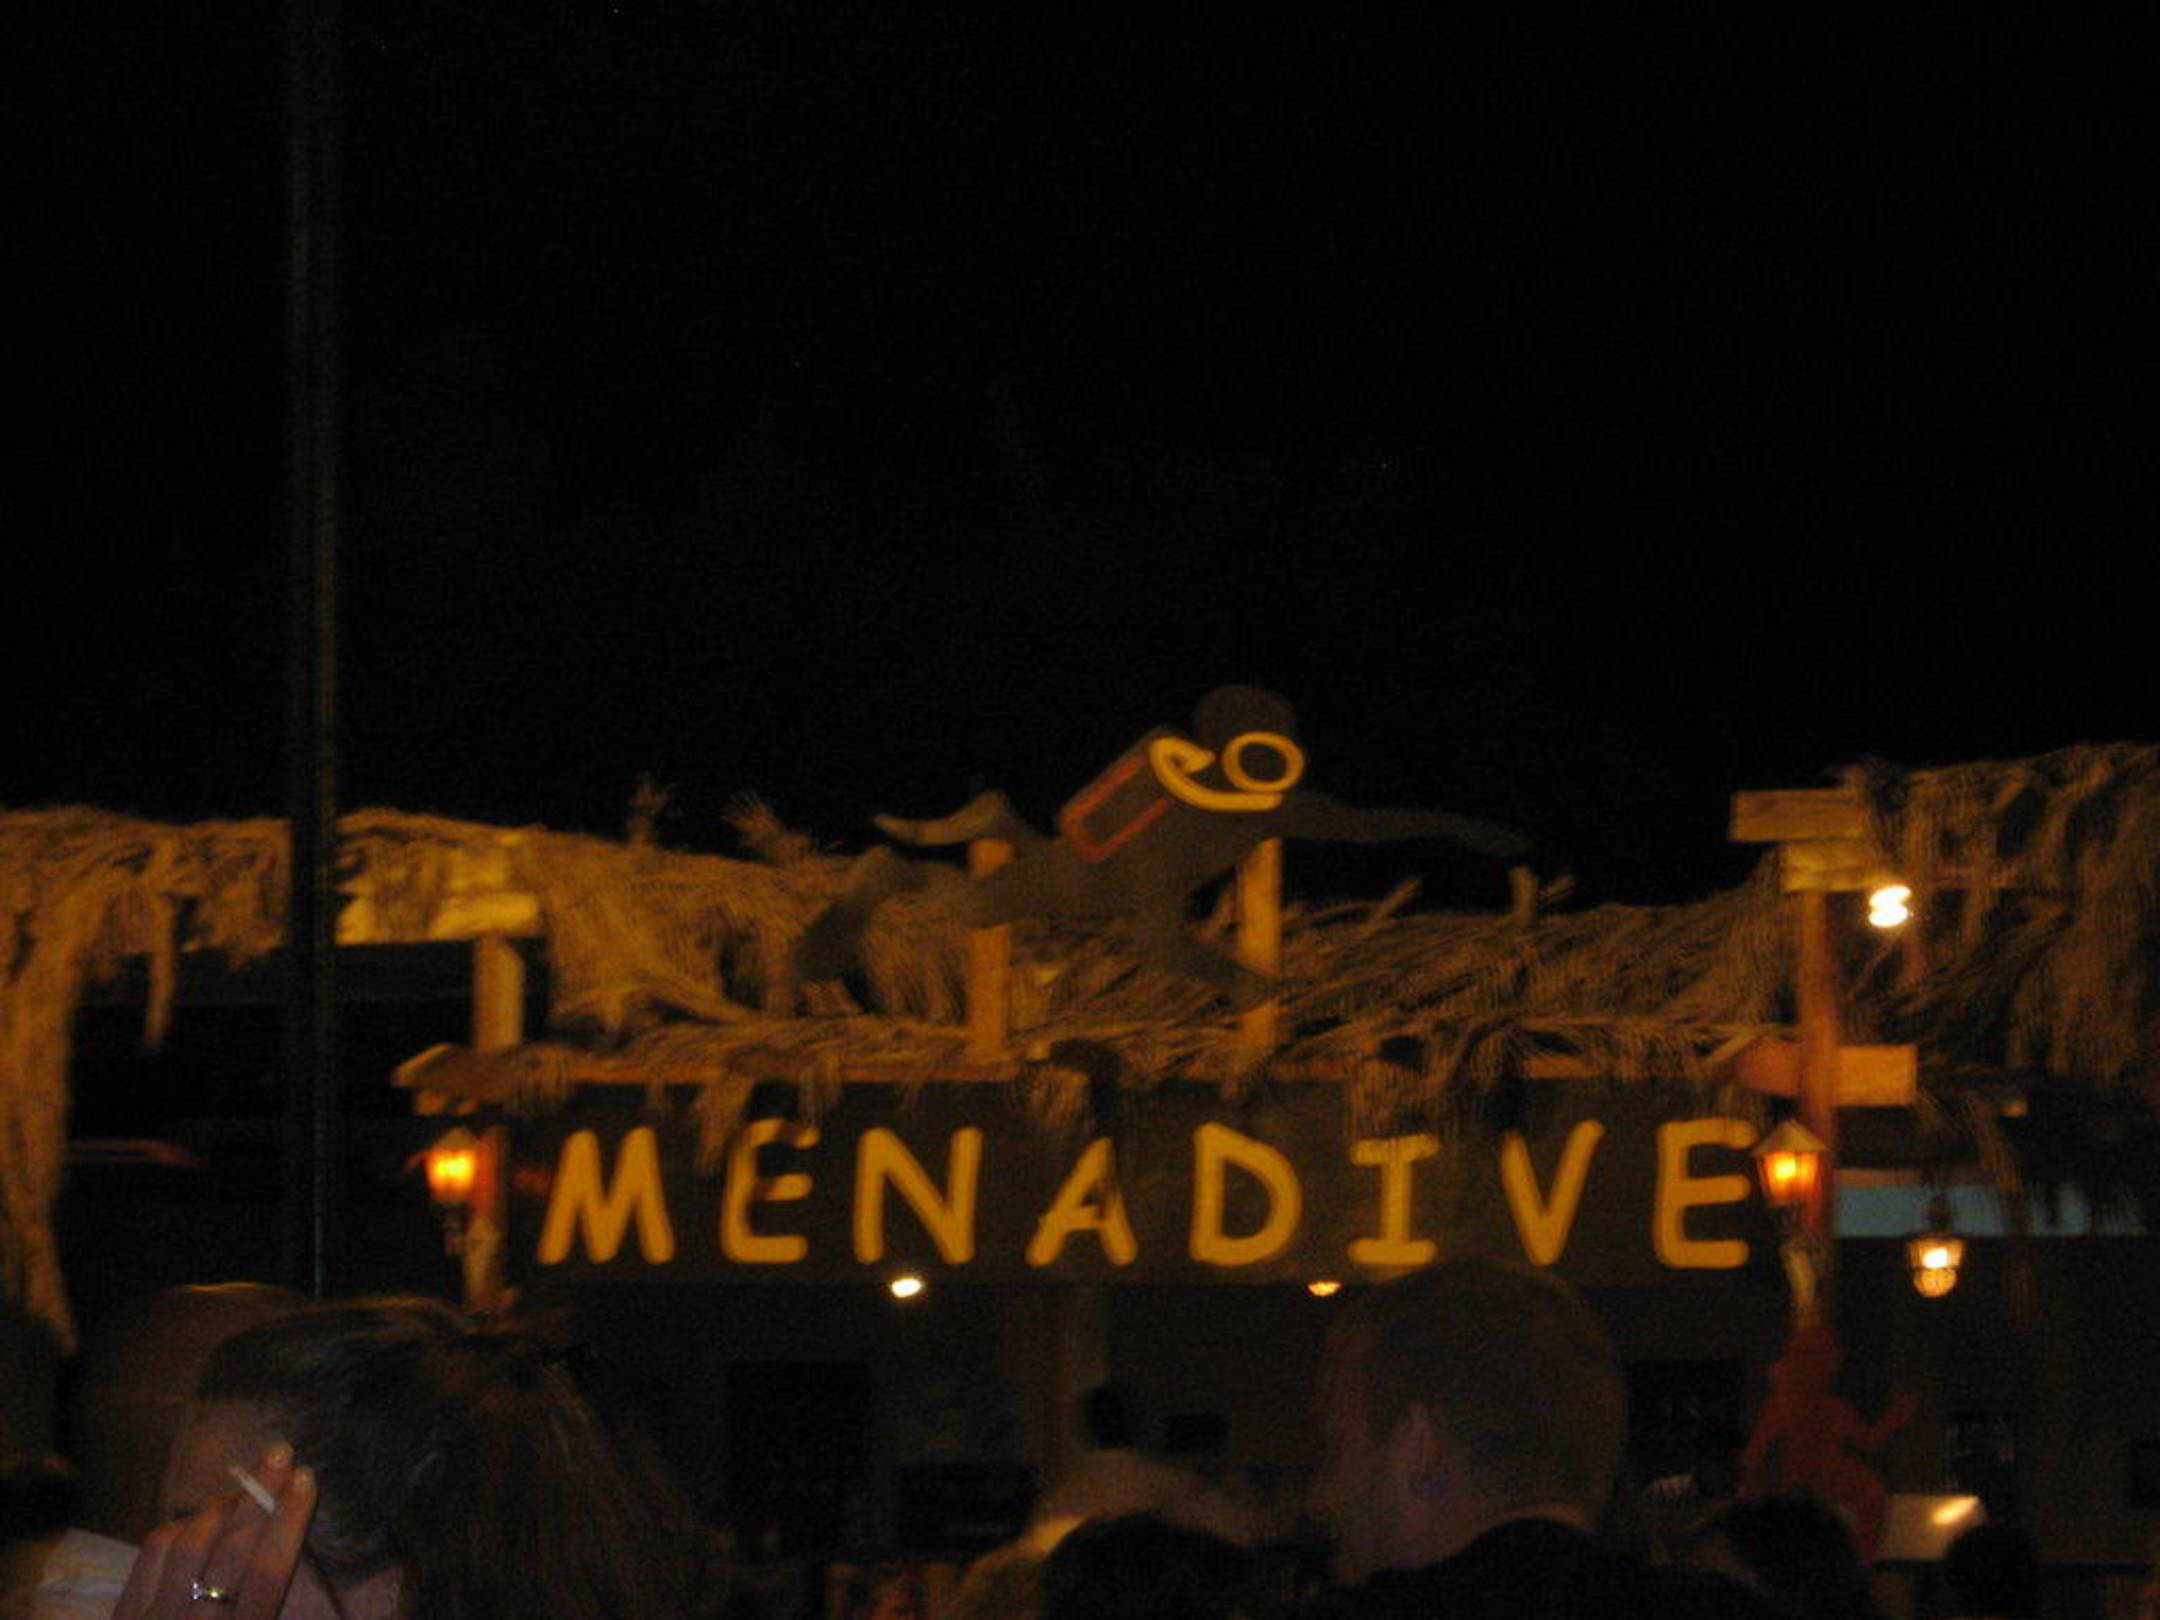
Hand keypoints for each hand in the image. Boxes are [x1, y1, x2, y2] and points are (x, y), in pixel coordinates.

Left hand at [115, 1443, 317, 1619]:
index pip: (269, 1571)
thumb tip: (316, 1577)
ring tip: (244, 1481)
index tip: (307, 1479)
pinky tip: (197, 1517)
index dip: (289, 1521)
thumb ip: (288, 1613)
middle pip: (231, 1548)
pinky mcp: (123, 1618)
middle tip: (280, 1452)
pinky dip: (177, 1527)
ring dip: (220, 1505)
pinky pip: (150, 1557)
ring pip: (189, 1544)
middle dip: (259, 1494)